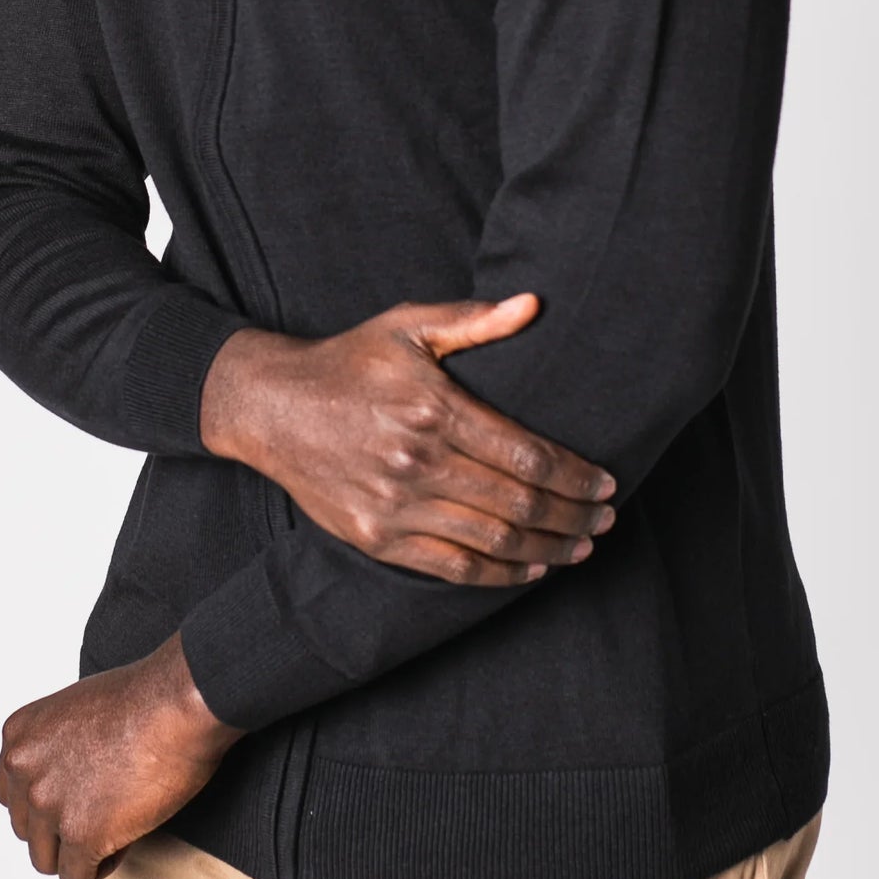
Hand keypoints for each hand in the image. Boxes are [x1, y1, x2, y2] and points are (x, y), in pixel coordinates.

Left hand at [0, 632, 242, 878]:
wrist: (178, 703)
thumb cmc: (144, 698)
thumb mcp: (76, 709)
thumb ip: (54, 747)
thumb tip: (63, 780)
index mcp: (19, 738)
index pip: (13, 796)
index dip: (47, 803)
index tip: (78, 797)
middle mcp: (23, 771)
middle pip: (27, 830)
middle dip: (62, 827)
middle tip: (103, 810)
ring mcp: (49, 804)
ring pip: (46, 859)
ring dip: (77, 851)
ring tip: (115, 826)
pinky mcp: (81, 834)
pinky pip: (77, 877)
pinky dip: (101, 866)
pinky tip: (125, 839)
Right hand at [199, 293, 616, 587]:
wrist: (271, 407)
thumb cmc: (348, 360)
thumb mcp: (406, 324)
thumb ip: (473, 319)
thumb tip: (533, 304)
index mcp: (433, 407)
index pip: (526, 453)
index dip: (575, 474)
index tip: (607, 482)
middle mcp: (417, 461)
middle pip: (519, 501)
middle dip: (572, 514)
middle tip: (605, 518)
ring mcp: (396, 506)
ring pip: (492, 540)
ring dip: (547, 549)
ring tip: (581, 546)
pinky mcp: (377, 538)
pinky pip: (451, 567)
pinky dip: (498, 575)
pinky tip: (528, 569)